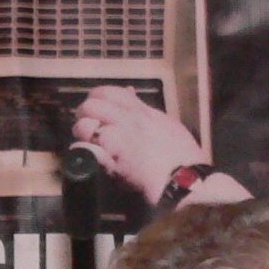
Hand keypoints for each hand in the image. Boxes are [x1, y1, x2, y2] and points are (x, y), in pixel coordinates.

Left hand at [70, 86, 203, 202]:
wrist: (186, 177)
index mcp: (139, 110)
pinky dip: (82, 153)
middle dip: (84, 116)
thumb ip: (143, 107)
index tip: (97, 110)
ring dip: (82, 135)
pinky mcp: (112, 161)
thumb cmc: (182, 152)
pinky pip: (86, 150)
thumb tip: (129, 92)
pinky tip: (87, 157)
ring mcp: (118, 139)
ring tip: (89, 143)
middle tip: (89, 128)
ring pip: (84, 126)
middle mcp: (125, 120)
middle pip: (90, 106)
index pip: (106, 92)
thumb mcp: (164, 121)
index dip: (95, 99)